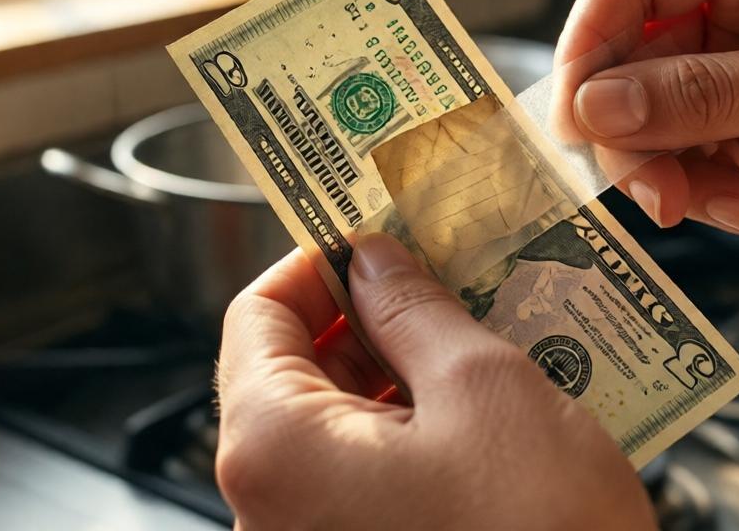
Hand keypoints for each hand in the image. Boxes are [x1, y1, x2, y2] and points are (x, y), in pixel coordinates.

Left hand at [215, 235, 654, 530]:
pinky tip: (480, 404)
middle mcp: (272, 505)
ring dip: (401, 369)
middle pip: (295, 370)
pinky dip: (411, 428)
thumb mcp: (482, 386)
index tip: (374, 235)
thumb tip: (374, 261)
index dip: (317, 262)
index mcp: (276, 448)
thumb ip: (414, 308)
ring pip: (337, 423)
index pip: (256, 316)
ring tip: (479, 336)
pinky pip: (364, 473)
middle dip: (370, 313)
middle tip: (444, 277)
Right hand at [557, 0, 738, 238]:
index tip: (573, 118)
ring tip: (727, 209)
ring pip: (660, 120)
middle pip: (635, 58)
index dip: (590, 43)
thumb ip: (700, 95)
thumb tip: (592, 107)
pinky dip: (722, 195)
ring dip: (679, 175)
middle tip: (653, 194)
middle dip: (638, 133)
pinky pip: (701, 161)